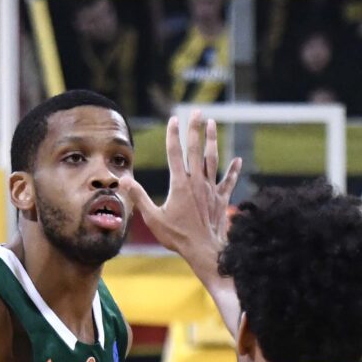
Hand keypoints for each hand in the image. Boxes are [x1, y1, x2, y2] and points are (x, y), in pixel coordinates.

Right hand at [121, 110, 240, 275]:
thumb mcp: (153, 218)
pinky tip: (238, 160)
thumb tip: (122, 180)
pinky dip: (233, 171)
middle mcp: (197, 182)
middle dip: (195, 129)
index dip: (173, 135)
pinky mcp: (221, 200)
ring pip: (212, 159)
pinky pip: (228, 182)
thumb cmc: (177, 237)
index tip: (173, 120)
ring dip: (212, 141)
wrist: (204, 250)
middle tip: (197, 111)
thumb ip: (139, 197)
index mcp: (180, 184)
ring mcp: (211, 190)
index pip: (175, 153)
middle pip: (195, 150)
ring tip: (212, 124)